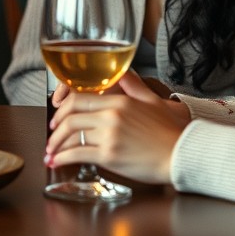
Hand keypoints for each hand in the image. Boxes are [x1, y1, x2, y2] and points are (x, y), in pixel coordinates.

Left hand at [44, 71, 189, 183]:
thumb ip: (133, 86)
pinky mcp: (110, 155)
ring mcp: (109, 135)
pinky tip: (57, 162)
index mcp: (119, 101)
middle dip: (55, 128)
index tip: (58, 118)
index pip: (79, 99)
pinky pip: (78, 154)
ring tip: (51, 153)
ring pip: (71, 136)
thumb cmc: (171, 131)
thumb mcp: (152, 101)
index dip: (63, 109)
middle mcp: (111, 115)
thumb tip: (122, 73)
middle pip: (70, 117)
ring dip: (56, 145)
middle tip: (51, 136)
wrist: (183, 153)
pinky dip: (62, 158)